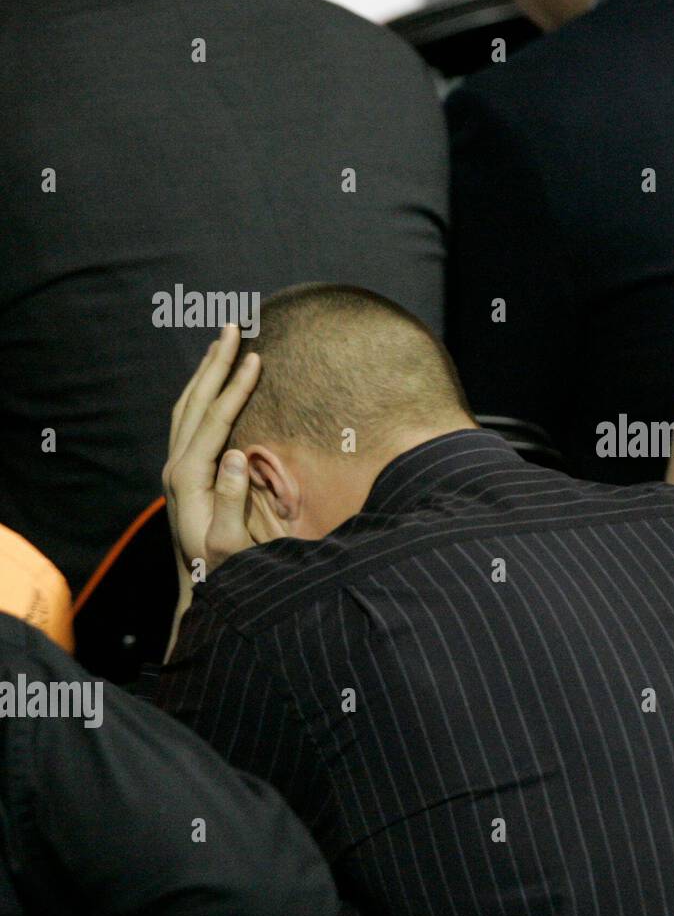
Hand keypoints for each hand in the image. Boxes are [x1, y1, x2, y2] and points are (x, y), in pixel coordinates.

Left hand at [163, 324, 260, 594]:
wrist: (202, 588)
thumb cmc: (226, 570)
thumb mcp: (233, 543)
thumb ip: (233, 499)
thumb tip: (235, 454)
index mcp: (190, 479)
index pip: (214, 420)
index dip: (235, 388)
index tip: (255, 358)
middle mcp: (177, 468)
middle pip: (195, 403)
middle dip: (214, 364)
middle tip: (232, 327)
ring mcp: (177, 469)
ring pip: (188, 408)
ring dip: (206, 373)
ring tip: (223, 343)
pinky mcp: (185, 472)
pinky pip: (191, 421)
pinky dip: (203, 393)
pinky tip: (213, 383)